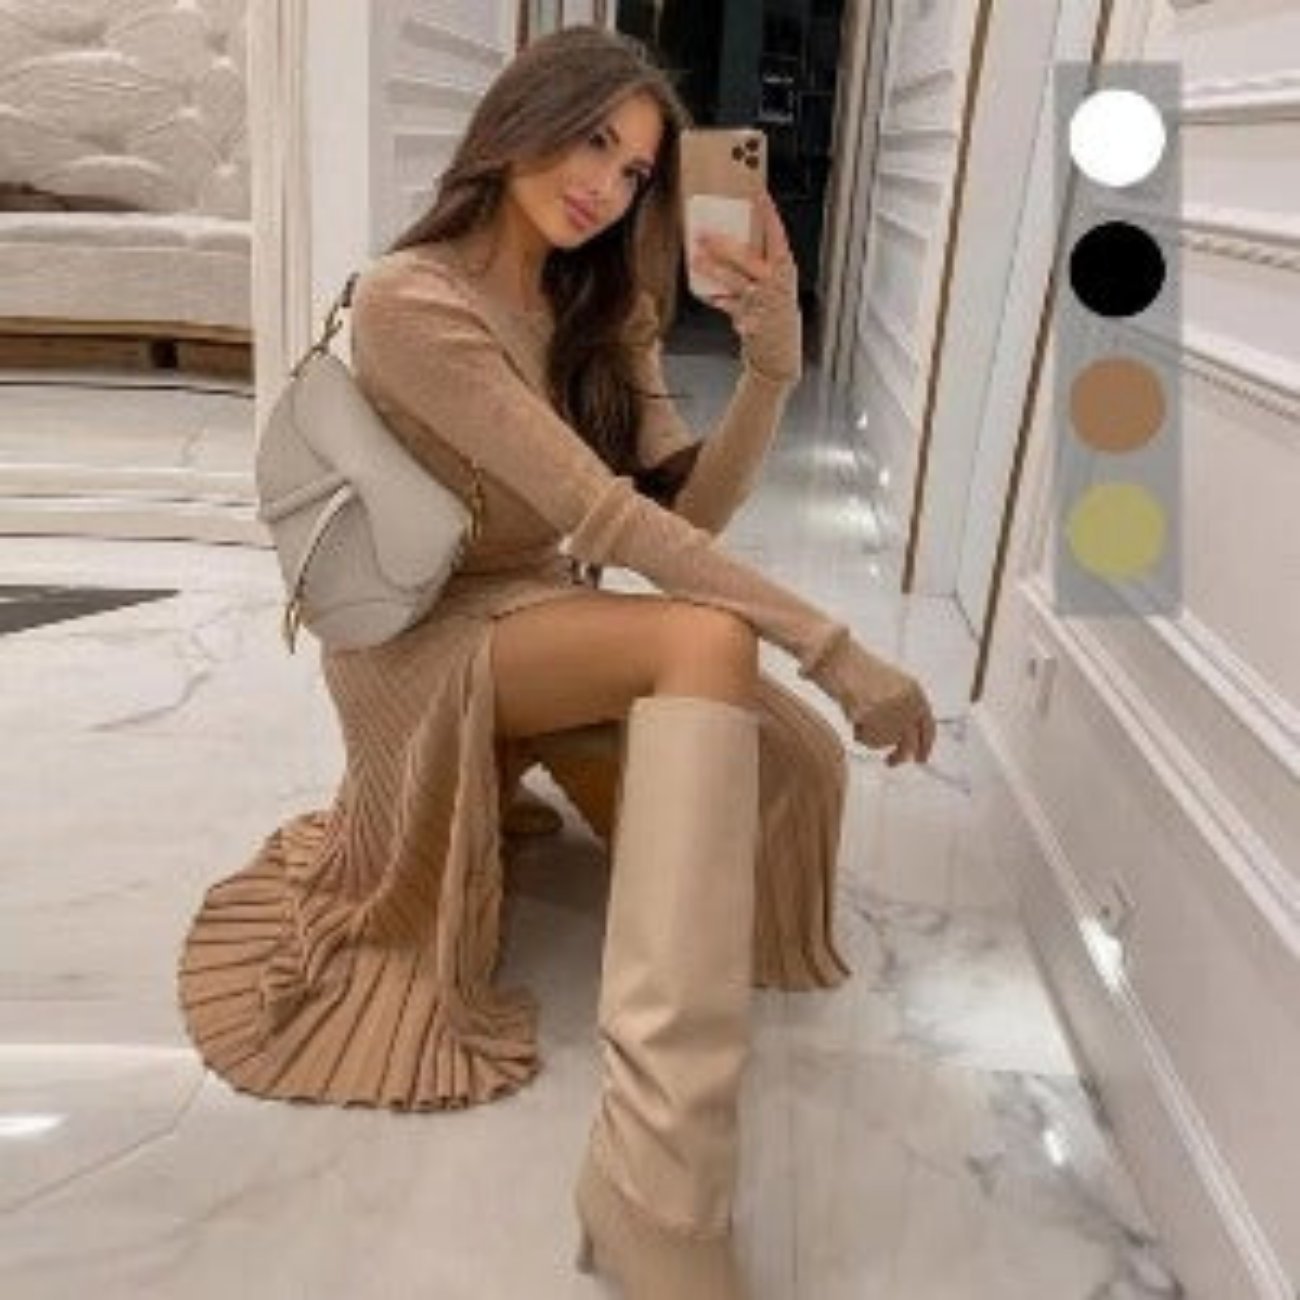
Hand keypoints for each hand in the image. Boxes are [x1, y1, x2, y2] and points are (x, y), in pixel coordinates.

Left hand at [689, 192, 801, 383]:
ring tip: (696, 260)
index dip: (767, 213)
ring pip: (733, 281)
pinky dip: (714, 298)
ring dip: (713, 269)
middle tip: (702, 232)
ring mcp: (762, 304)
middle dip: (723, 243)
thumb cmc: (774, 315)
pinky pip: (725, 305)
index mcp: (785, 270)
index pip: (777, 235)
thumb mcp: (775, 286)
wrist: (778, 357)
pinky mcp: (748, 322)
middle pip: (748, 258)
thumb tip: (731, 241)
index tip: (756, 193)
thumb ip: (759, 265)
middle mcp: (776, 285)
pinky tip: (703, 292)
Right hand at [802, 630, 936, 767]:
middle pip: (909, 744)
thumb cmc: (858, 669)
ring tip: (859, 718)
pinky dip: (858, 733)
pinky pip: (866, 739)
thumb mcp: (890, 687)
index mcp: (915, 692)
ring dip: (871, 738)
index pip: (928, 727)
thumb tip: (906, 744)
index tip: (920, 760)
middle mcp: (908, 702)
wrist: (837, 655)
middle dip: (899, 756)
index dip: (925, 746)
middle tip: (890, 763)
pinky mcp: (871, 716)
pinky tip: (851, 715)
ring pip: (885, 743)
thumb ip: (902, 710)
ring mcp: (890, 710)